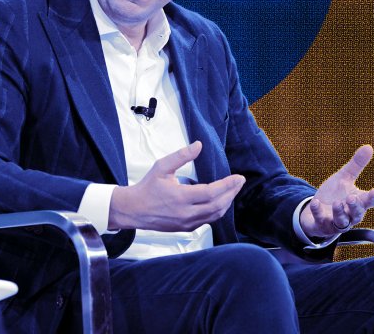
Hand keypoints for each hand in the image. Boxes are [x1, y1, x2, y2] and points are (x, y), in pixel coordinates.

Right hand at [109, 141, 245, 230]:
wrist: (134, 210)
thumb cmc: (147, 187)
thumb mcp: (162, 167)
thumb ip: (181, 156)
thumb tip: (198, 145)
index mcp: (180, 197)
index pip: (211, 192)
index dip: (227, 185)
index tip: (238, 177)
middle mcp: (186, 213)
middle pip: (217, 205)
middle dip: (232, 193)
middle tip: (240, 182)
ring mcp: (187, 223)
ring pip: (214, 215)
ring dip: (226, 202)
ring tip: (233, 190)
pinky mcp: (186, 228)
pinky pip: (207, 221)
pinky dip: (217, 211)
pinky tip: (220, 202)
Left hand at [299, 145, 373, 238]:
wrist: (318, 209)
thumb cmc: (336, 194)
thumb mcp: (344, 178)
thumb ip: (356, 165)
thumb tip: (369, 147)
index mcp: (358, 202)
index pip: (370, 202)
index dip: (373, 198)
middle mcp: (350, 214)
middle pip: (357, 213)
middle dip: (355, 206)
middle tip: (351, 197)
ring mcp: (337, 221)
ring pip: (342, 221)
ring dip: (340, 213)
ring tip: (337, 203)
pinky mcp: (323, 224)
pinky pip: (321, 220)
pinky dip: (318, 212)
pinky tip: (315, 203)